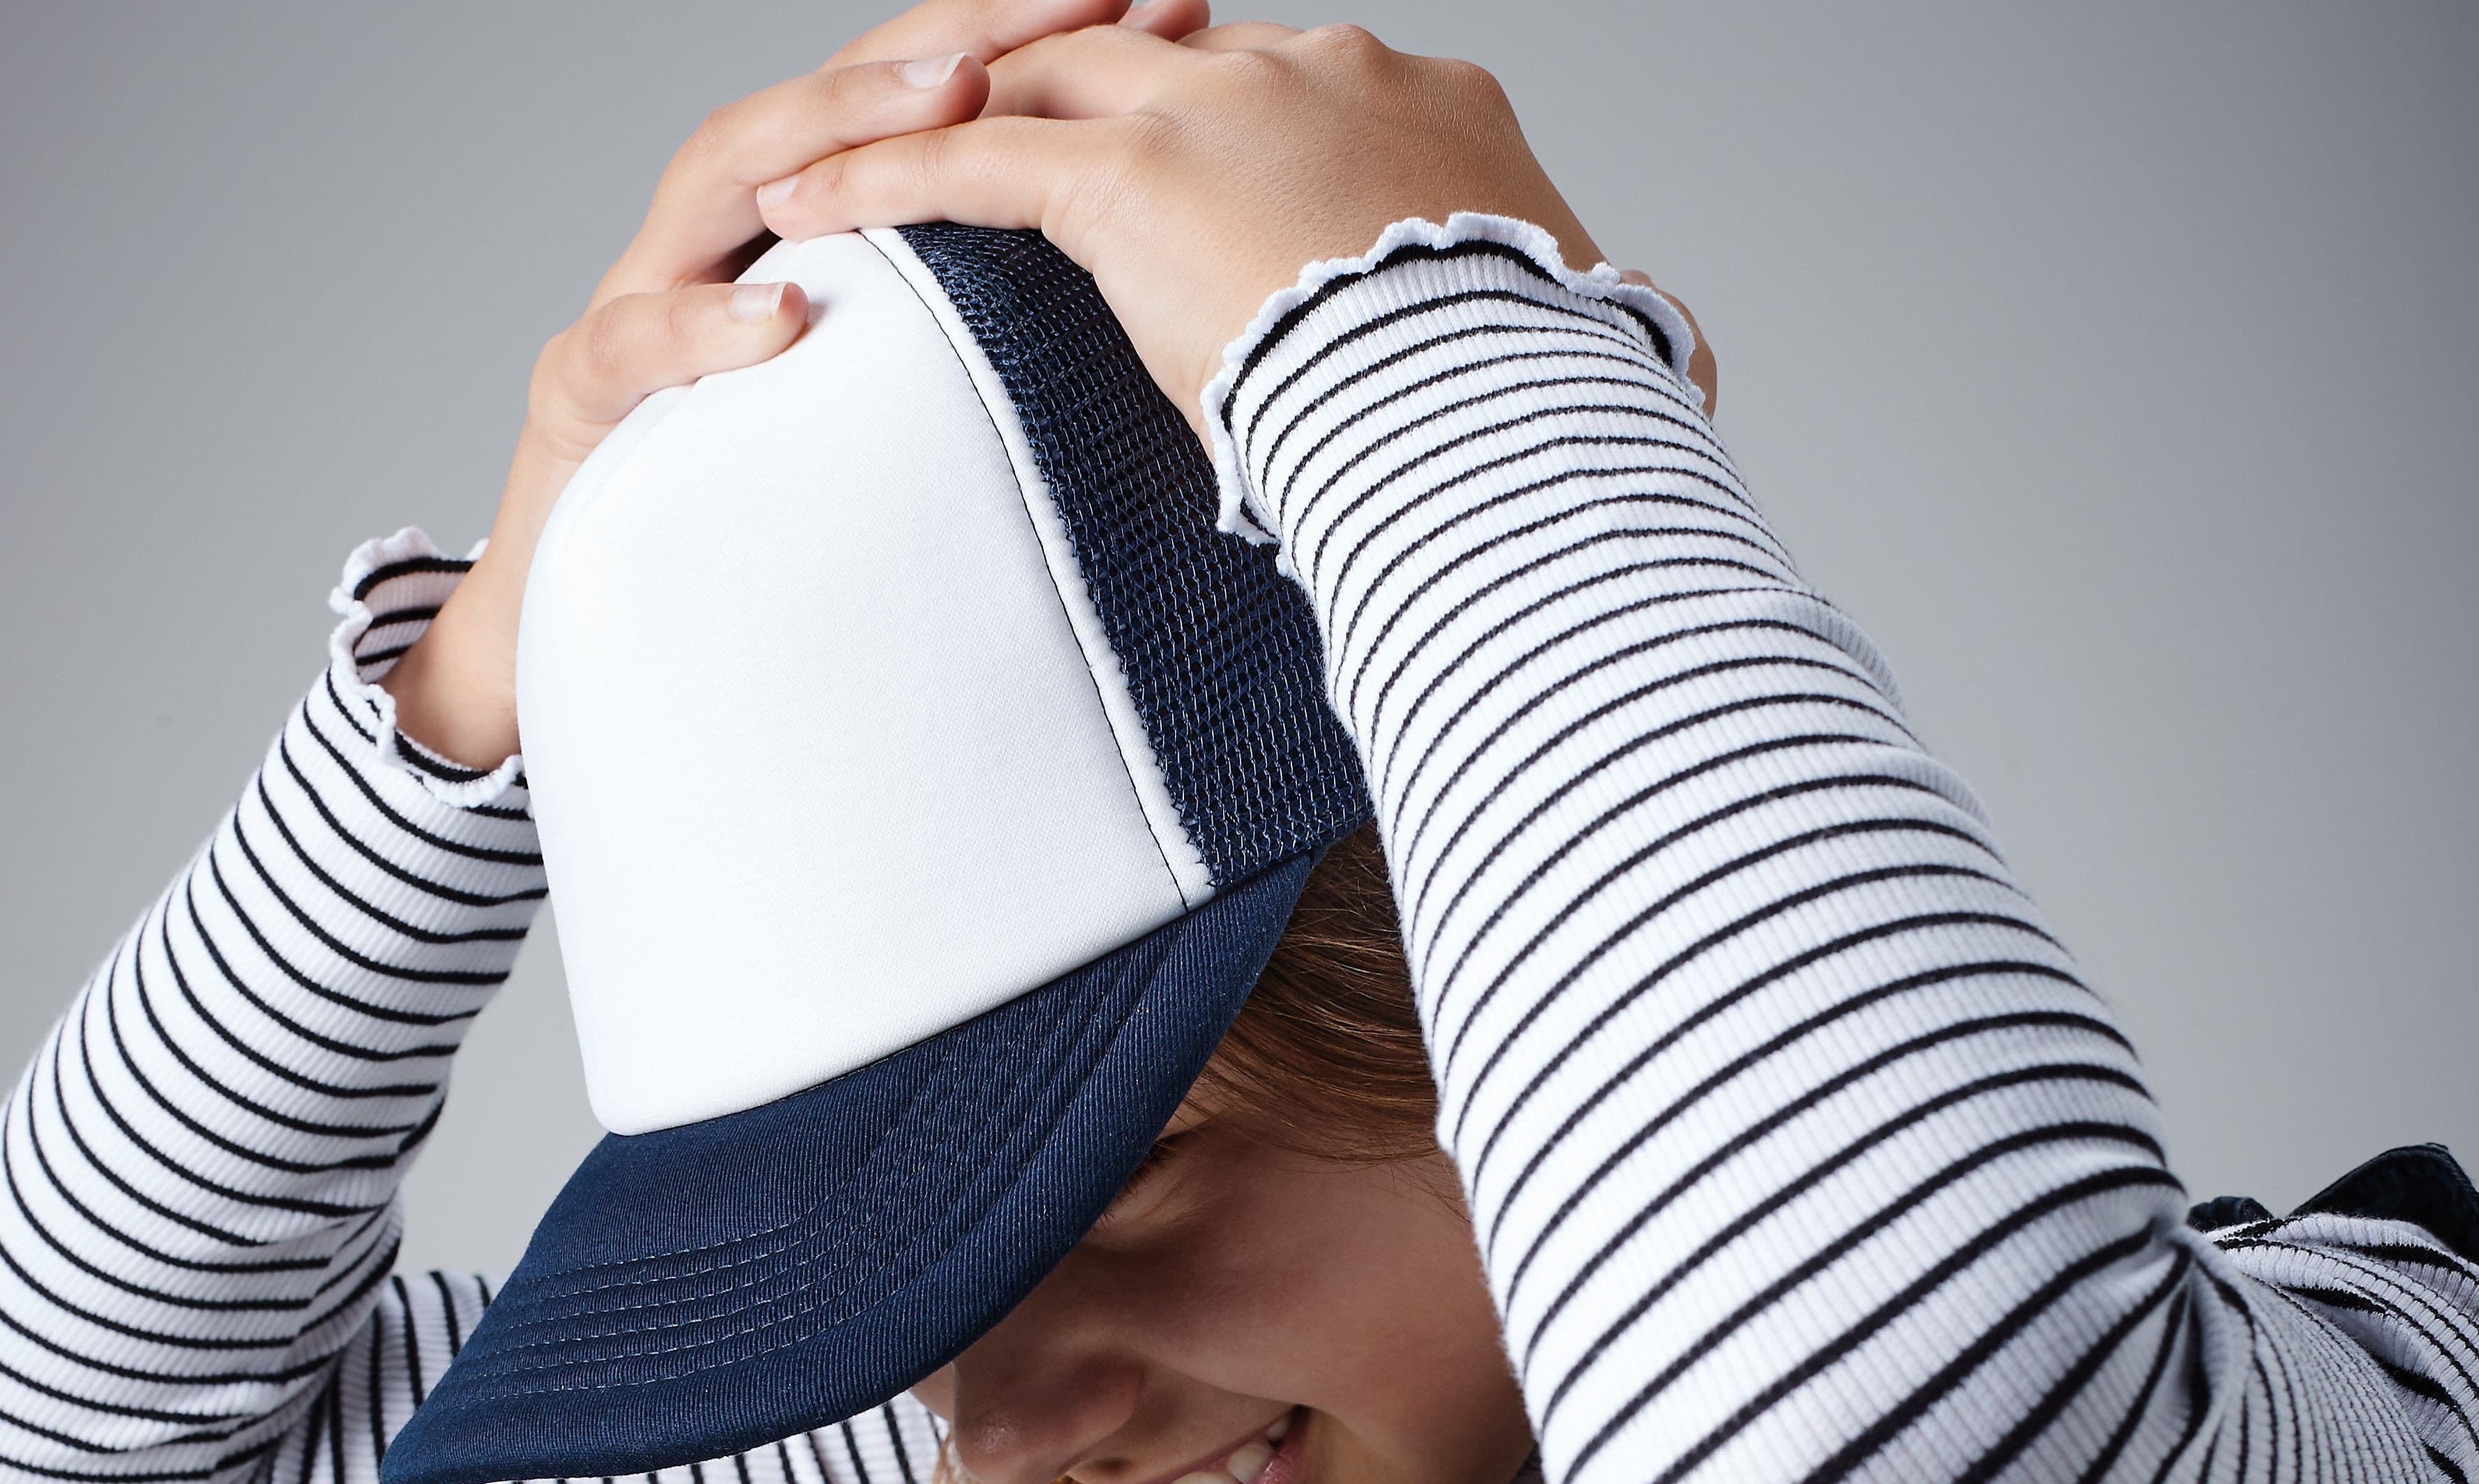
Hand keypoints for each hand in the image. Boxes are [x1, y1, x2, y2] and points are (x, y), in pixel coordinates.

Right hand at [386, 0, 1210, 769]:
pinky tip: (784, 317)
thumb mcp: (891, 416)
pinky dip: (707, 327)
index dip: (1019, 49)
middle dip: (946, 47)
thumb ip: (971, 347)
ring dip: (834, 130)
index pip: (908, 110)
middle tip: (1064, 11)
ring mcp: (638, 301)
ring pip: (720, 174)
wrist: (596, 614)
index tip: (1147, 15)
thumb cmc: (761, 508)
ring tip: (952, 105)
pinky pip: (633, 345)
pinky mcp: (582, 398)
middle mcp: (716, 239)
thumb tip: (1130, 328)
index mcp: (799, 234)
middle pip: (825, 105)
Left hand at [752, 22, 1714, 436]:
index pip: (1284, 90)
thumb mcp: (1578, 337)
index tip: (1174, 164)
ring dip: (940, 120)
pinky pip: (969, 166)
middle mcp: (1311, 72)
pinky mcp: (1128, 177)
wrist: (1509, 412)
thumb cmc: (1557, 402)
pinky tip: (810, 204)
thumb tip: (1647, 345)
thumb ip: (1566, 318)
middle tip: (985, 119)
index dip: (1215, 120)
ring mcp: (1216, 110)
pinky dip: (882, 181)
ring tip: (849, 155)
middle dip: (1063, 83)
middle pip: (1148, 55)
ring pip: (1040, 87)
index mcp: (1425, 105)